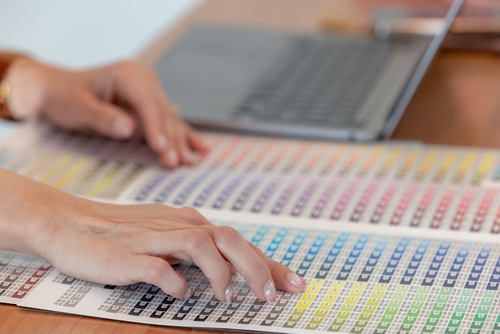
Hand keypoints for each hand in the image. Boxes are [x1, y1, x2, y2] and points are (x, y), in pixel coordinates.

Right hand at [0, 169, 306, 301]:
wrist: (70, 223)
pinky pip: (158, 268)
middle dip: (257, 266)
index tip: (293, 283)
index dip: (269, 263)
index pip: (239, 242)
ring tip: (229, 296)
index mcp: (189, 222)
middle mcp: (177, 226)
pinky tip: (181, 295)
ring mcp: (152, 239)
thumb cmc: (122, 232)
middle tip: (270, 296)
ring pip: (200, 244)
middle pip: (229, 237)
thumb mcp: (166, 236)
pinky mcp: (127, 255)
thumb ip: (197, 250)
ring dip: (221, 272)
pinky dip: (175, 282)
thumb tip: (232, 271)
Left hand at [6, 58, 207, 167]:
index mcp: (127, 74)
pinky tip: (199, 148)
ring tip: (190, 161)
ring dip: (180, 141)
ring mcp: (150, 92)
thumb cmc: (64, 97)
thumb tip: (129, 128)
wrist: (57, 90)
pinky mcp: (150, 105)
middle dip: (170, 139)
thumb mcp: (76, 107)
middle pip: (163, 112)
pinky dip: (182, 136)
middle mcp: (144, 80)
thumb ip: (102, 117)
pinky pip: (169, 122)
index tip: (160, 149)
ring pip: (170, 119)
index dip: (155, 126)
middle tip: (174, 163)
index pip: (148, 102)